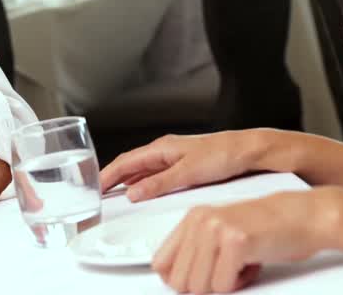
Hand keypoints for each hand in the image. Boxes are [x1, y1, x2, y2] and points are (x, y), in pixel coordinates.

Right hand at [100, 131, 268, 202]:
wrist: (248, 151)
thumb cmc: (223, 155)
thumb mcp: (187, 173)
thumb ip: (158, 184)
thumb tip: (134, 193)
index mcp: (161, 148)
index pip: (125, 162)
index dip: (107, 175)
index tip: (94, 187)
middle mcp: (165, 150)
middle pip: (130, 165)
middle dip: (113, 178)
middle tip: (99, 193)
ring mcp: (173, 156)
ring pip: (142, 169)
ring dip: (127, 181)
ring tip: (115, 194)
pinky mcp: (183, 164)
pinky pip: (154, 173)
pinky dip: (142, 183)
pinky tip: (142, 191)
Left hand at [152, 188, 342, 293]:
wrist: (302, 216)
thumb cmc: (267, 227)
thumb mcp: (222, 232)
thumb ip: (195, 251)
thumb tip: (171, 279)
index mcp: (193, 218)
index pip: (161, 263)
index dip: (178, 280)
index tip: (196, 281)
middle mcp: (201, 221)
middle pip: (179, 281)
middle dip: (204, 286)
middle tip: (226, 272)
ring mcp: (217, 229)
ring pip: (199, 287)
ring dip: (223, 285)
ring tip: (240, 266)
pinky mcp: (236, 242)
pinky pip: (223, 285)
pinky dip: (239, 284)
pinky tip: (251, 264)